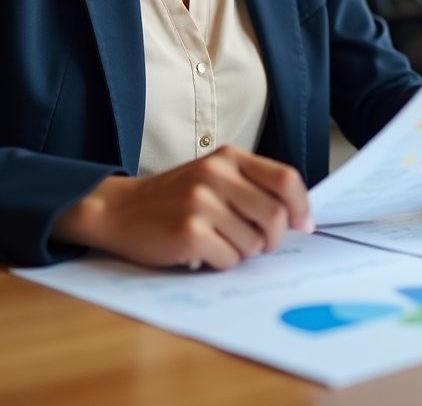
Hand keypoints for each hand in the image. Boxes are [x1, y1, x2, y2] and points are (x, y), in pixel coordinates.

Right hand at [51, 145, 313, 269]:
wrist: (118, 209)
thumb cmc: (174, 198)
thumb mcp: (213, 176)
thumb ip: (251, 186)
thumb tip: (298, 218)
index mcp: (229, 157)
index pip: (285, 179)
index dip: (300, 206)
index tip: (302, 225)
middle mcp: (217, 174)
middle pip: (275, 216)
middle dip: (272, 239)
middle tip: (257, 245)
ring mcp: (202, 202)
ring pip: (253, 244)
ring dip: (242, 253)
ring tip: (218, 243)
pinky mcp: (189, 231)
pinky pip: (229, 260)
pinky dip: (221, 263)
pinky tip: (201, 252)